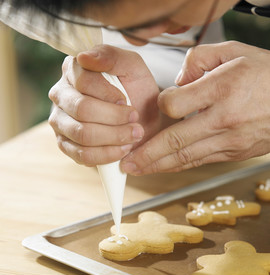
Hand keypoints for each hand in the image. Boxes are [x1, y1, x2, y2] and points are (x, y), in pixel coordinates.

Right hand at [48, 45, 160, 165]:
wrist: (144, 119)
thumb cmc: (136, 91)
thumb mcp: (133, 67)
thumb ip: (111, 56)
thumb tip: (83, 57)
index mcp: (73, 71)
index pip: (83, 81)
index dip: (109, 95)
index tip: (128, 101)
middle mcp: (60, 95)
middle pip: (82, 109)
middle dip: (115, 118)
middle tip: (135, 121)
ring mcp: (60, 122)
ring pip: (82, 133)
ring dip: (114, 137)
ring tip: (133, 135)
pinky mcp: (66, 145)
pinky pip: (82, 155)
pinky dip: (107, 154)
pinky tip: (123, 149)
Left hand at [121, 41, 269, 174]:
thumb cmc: (266, 75)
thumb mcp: (235, 52)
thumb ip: (199, 60)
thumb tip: (178, 83)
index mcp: (223, 88)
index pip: (175, 104)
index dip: (161, 106)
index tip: (159, 105)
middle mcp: (224, 118)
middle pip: (176, 141)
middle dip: (146, 154)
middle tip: (126, 163)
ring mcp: (229, 140)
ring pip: (186, 157)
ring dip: (157, 165)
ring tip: (136, 170)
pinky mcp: (233, 153)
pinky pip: (199, 162)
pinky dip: (177, 166)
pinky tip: (162, 168)